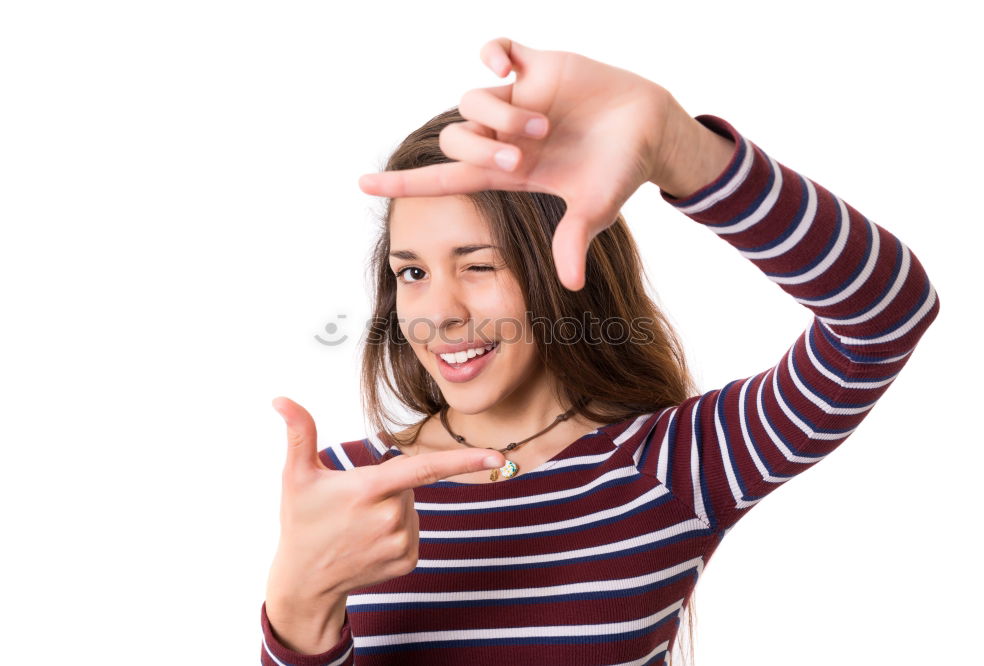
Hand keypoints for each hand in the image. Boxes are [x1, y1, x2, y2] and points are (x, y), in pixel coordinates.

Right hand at [265, 397, 504, 612]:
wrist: (305, 581)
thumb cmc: (301, 522)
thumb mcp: (295, 476)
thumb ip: (299, 433)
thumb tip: (281, 399)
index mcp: (369, 490)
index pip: (424, 468)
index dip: (464, 460)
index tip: (498, 456)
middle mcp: (391, 517)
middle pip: (409, 484)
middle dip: (388, 485)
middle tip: (353, 504)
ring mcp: (401, 542)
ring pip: (412, 507)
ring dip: (392, 508)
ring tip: (358, 525)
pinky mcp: (408, 560)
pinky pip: (413, 531)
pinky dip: (396, 531)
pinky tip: (369, 541)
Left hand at [357, 37, 692, 290]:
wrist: (651, 129)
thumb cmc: (620, 172)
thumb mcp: (596, 210)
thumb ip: (574, 240)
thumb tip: (571, 285)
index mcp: (511, 172)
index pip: (445, 178)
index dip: (404, 182)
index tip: (362, 184)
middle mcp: (506, 136)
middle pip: (456, 139)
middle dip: (483, 147)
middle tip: (527, 154)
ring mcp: (519, 100)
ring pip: (472, 99)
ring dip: (502, 114)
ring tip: (545, 124)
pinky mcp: (538, 67)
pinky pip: (497, 48)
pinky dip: (491, 50)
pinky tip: (506, 64)